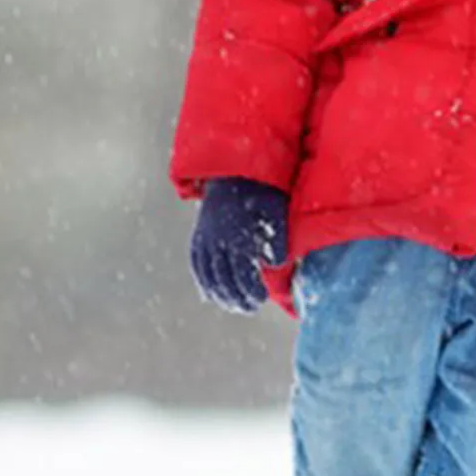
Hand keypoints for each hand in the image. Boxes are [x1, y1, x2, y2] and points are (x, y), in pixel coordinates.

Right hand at [189, 177, 288, 312]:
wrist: (234, 168)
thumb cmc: (261, 188)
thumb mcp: (275, 208)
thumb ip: (277, 236)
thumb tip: (278, 263)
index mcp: (237, 233)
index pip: (242, 271)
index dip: (250, 288)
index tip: (260, 298)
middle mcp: (217, 238)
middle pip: (224, 277)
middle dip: (237, 296)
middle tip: (250, 307)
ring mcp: (204, 237)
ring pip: (208, 274)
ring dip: (220, 293)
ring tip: (233, 305)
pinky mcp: (199, 234)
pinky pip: (197, 263)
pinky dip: (204, 281)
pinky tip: (211, 293)